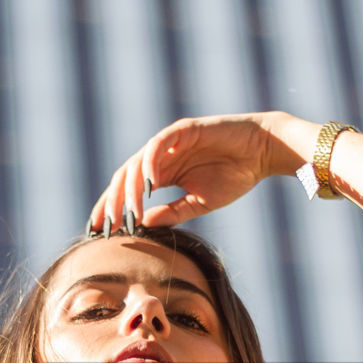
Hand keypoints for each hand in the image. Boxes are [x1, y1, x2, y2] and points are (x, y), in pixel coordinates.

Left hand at [88, 112, 295, 232]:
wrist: (261, 152)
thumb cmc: (235, 176)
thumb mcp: (199, 203)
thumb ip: (171, 213)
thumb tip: (142, 224)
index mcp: (162, 173)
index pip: (128, 192)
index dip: (112, 210)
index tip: (100, 232)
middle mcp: (160, 158)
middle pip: (124, 179)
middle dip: (111, 203)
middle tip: (105, 227)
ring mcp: (169, 142)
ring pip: (136, 164)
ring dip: (128, 191)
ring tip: (127, 214)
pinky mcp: (182, 130)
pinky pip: (157, 147)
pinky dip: (149, 165)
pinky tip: (148, 187)